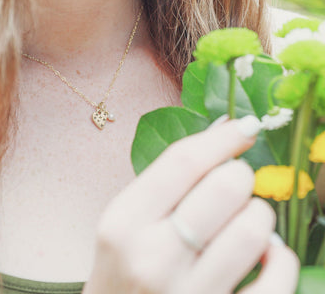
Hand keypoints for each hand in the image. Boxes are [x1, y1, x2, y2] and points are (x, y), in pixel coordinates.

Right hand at [83, 117, 298, 293]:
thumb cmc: (124, 264)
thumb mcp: (128, 217)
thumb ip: (170, 176)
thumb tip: (226, 129)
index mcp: (124, 222)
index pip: (183, 161)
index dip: (222, 137)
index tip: (246, 126)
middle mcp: (153, 258)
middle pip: (226, 187)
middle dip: (239, 175)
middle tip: (233, 183)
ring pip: (254, 228)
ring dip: (259, 214)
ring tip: (244, 219)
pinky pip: (277, 279)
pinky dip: (279, 257)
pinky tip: (263, 254)